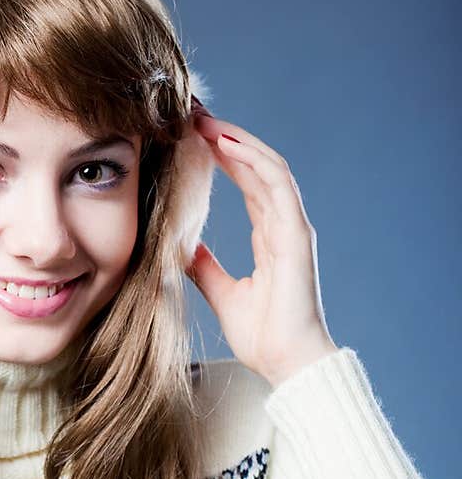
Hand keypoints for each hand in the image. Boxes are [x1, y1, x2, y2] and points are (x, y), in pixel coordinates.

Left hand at [184, 109, 338, 388]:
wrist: (287, 364)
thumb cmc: (262, 336)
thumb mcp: (220, 293)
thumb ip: (204, 267)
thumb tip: (180, 246)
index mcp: (269, 237)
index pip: (248, 183)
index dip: (224, 156)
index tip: (192, 135)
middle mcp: (283, 225)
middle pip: (257, 167)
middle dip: (227, 138)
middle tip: (194, 115)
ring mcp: (292, 227)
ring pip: (269, 167)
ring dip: (239, 140)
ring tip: (207, 120)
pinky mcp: (297, 234)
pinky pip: (278, 185)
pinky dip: (254, 160)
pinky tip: (229, 143)